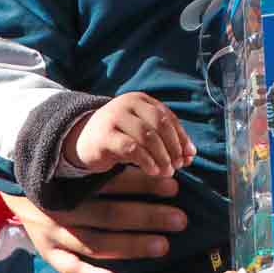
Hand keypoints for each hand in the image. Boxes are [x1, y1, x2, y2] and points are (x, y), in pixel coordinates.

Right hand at [0, 168, 187, 272]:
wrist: (19, 189)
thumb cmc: (65, 176)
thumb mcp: (81, 163)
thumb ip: (112, 166)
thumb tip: (159, 162)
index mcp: (74, 181)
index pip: (114, 183)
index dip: (145, 184)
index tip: (175, 186)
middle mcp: (65, 207)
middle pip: (111, 214)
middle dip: (149, 216)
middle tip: (181, 219)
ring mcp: (54, 232)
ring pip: (96, 242)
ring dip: (131, 245)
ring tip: (163, 245)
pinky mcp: (48, 252)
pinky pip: (68, 268)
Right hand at [63, 91, 196, 175]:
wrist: (82, 140)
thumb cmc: (120, 137)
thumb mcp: (143, 135)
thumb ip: (165, 140)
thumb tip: (191, 155)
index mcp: (141, 100)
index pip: (167, 117)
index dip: (181, 137)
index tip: (189, 156)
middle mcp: (128, 104)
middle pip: (160, 124)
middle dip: (173, 146)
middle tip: (180, 165)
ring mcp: (114, 118)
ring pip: (147, 136)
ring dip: (162, 156)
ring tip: (169, 171)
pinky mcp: (104, 136)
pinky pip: (132, 148)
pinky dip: (147, 161)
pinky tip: (154, 171)